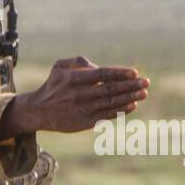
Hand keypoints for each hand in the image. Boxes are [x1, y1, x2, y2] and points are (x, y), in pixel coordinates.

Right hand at [0, 57, 148, 137]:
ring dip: (129, 98)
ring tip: (144, 93)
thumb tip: (98, 66)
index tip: (135, 73)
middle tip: (146, 83)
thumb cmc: (53, 85)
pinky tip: (132, 105)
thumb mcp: (60, 66)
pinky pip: (106, 115)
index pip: (102, 75)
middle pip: (110, 89)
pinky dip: (120, 111)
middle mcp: (79, 95)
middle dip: (130, 86)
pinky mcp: (84, 122)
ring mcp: (82, 110)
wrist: (38, 111)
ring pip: (110, 103)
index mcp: (74, 79)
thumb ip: (79, 61)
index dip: (119, 74)